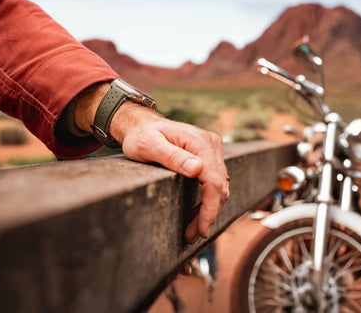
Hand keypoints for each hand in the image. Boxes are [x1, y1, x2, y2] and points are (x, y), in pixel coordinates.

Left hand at [111, 102, 229, 243]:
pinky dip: (209, 198)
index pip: (214, 181)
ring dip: (210, 208)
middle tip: (192, 235)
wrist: (142, 125)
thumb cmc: (141, 136)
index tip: (202, 229)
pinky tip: (197, 212)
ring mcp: (212, 148)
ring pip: (220, 185)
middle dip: (209, 214)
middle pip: (220, 186)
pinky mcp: (209, 154)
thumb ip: (171, 156)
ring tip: (193, 229)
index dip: (210, 208)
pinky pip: (215, 180)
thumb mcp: (148, 145)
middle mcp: (210, 144)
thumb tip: (197, 169)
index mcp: (199, 142)